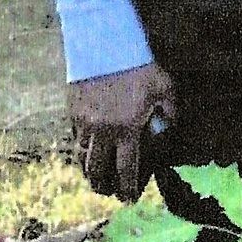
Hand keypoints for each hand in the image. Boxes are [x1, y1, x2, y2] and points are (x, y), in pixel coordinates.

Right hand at [66, 61, 177, 198]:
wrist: (104, 42)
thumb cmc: (139, 65)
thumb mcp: (165, 88)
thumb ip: (169, 114)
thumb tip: (166, 132)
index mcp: (127, 130)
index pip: (126, 170)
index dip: (128, 188)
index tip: (130, 198)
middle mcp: (103, 132)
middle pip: (98, 170)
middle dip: (104, 186)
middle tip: (108, 192)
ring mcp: (84, 122)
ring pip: (82, 157)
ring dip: (88, 172)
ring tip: (94, 178)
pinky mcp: (72, 111)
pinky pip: (74, 138)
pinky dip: (80, 149)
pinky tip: (85, 153)